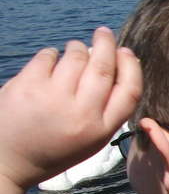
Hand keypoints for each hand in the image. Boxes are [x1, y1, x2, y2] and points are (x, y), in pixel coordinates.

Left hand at [0, 27, 141, 189]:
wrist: (10, 161)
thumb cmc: (56, 146)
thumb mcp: (92, 139)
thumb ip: (107, 108)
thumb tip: (116, 61)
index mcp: (100, 130)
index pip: (129, 90)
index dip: (131, 67)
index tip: (126, 52)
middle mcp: (80, 114)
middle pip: (103, 67)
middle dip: (106, 43)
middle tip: (104, 33)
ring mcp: (53, 98)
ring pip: (76, 56)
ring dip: (77, 48)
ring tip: (74, 52)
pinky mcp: (27, 86)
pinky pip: (48, 56)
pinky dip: (52, 55)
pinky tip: (49, 64)